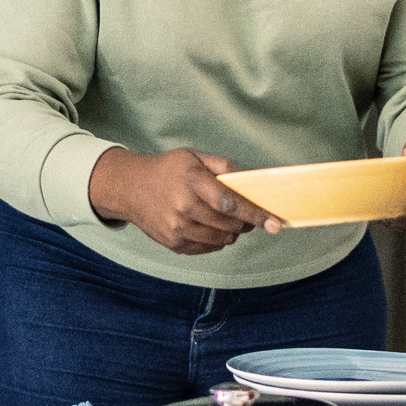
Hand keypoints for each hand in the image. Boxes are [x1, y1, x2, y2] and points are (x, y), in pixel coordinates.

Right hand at [89, 147, 282, 254]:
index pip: (229, 203)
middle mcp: (183, 208)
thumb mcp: (193, 156)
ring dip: (232, 233)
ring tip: (227, 220)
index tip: (274, 222)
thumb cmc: (168, 170)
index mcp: (191, 182)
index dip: (254, 214)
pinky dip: (217, 240)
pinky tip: (209, 226)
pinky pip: (208, 249)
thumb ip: (222, 165)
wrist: (130, 189)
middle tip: (248, 216)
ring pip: (222, 240)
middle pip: (229, 225)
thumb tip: (249, 179)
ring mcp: (177, 230)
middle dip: (246, 223)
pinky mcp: (174, 244)